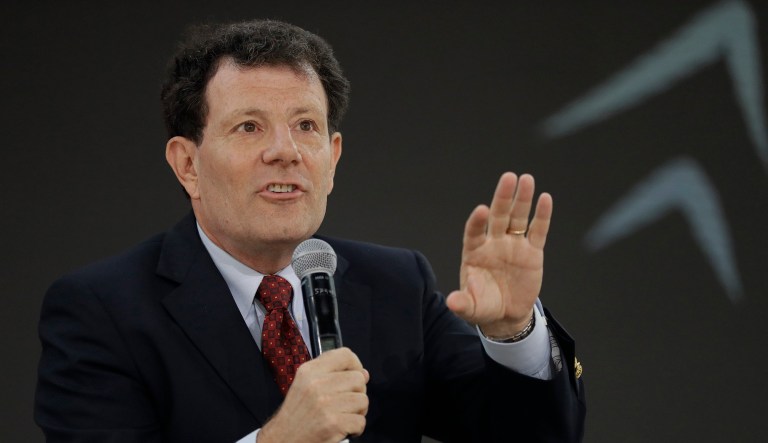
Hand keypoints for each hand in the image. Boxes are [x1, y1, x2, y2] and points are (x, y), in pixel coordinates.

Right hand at [258, 348, 368, 442]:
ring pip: (362, 400)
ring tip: (343, 416)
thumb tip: (364, 373)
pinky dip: (355, 429)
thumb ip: (332, 375)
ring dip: (357, 412)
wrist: (282, 440)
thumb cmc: (296, 415)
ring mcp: (325, 403)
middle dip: (358, 393)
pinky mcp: (333, 423)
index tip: (354, 376)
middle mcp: (317, 384)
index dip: (356, 366)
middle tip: (346, 404)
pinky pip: (360, 421)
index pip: (345, 355)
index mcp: (309, 371)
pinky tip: (342, 429)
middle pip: (359, 379)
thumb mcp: (305, 385)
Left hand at [446, 172, 551, 336]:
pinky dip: (542, 216)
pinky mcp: (532, 252)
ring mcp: (513, 245)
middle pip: (498, 216)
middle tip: (508, 178)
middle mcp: (493, 243)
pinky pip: (537, 231)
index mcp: (474, 251)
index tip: (481, 210)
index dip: (477, 221)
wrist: (506, 315)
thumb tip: (452, 303)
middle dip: (502, 197)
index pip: (474, 231)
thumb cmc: (483, 306)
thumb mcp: (471, 308)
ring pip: (518, 218)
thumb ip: (462, 303)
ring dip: (522, 199)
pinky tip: (545, 199)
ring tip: (526, 179)